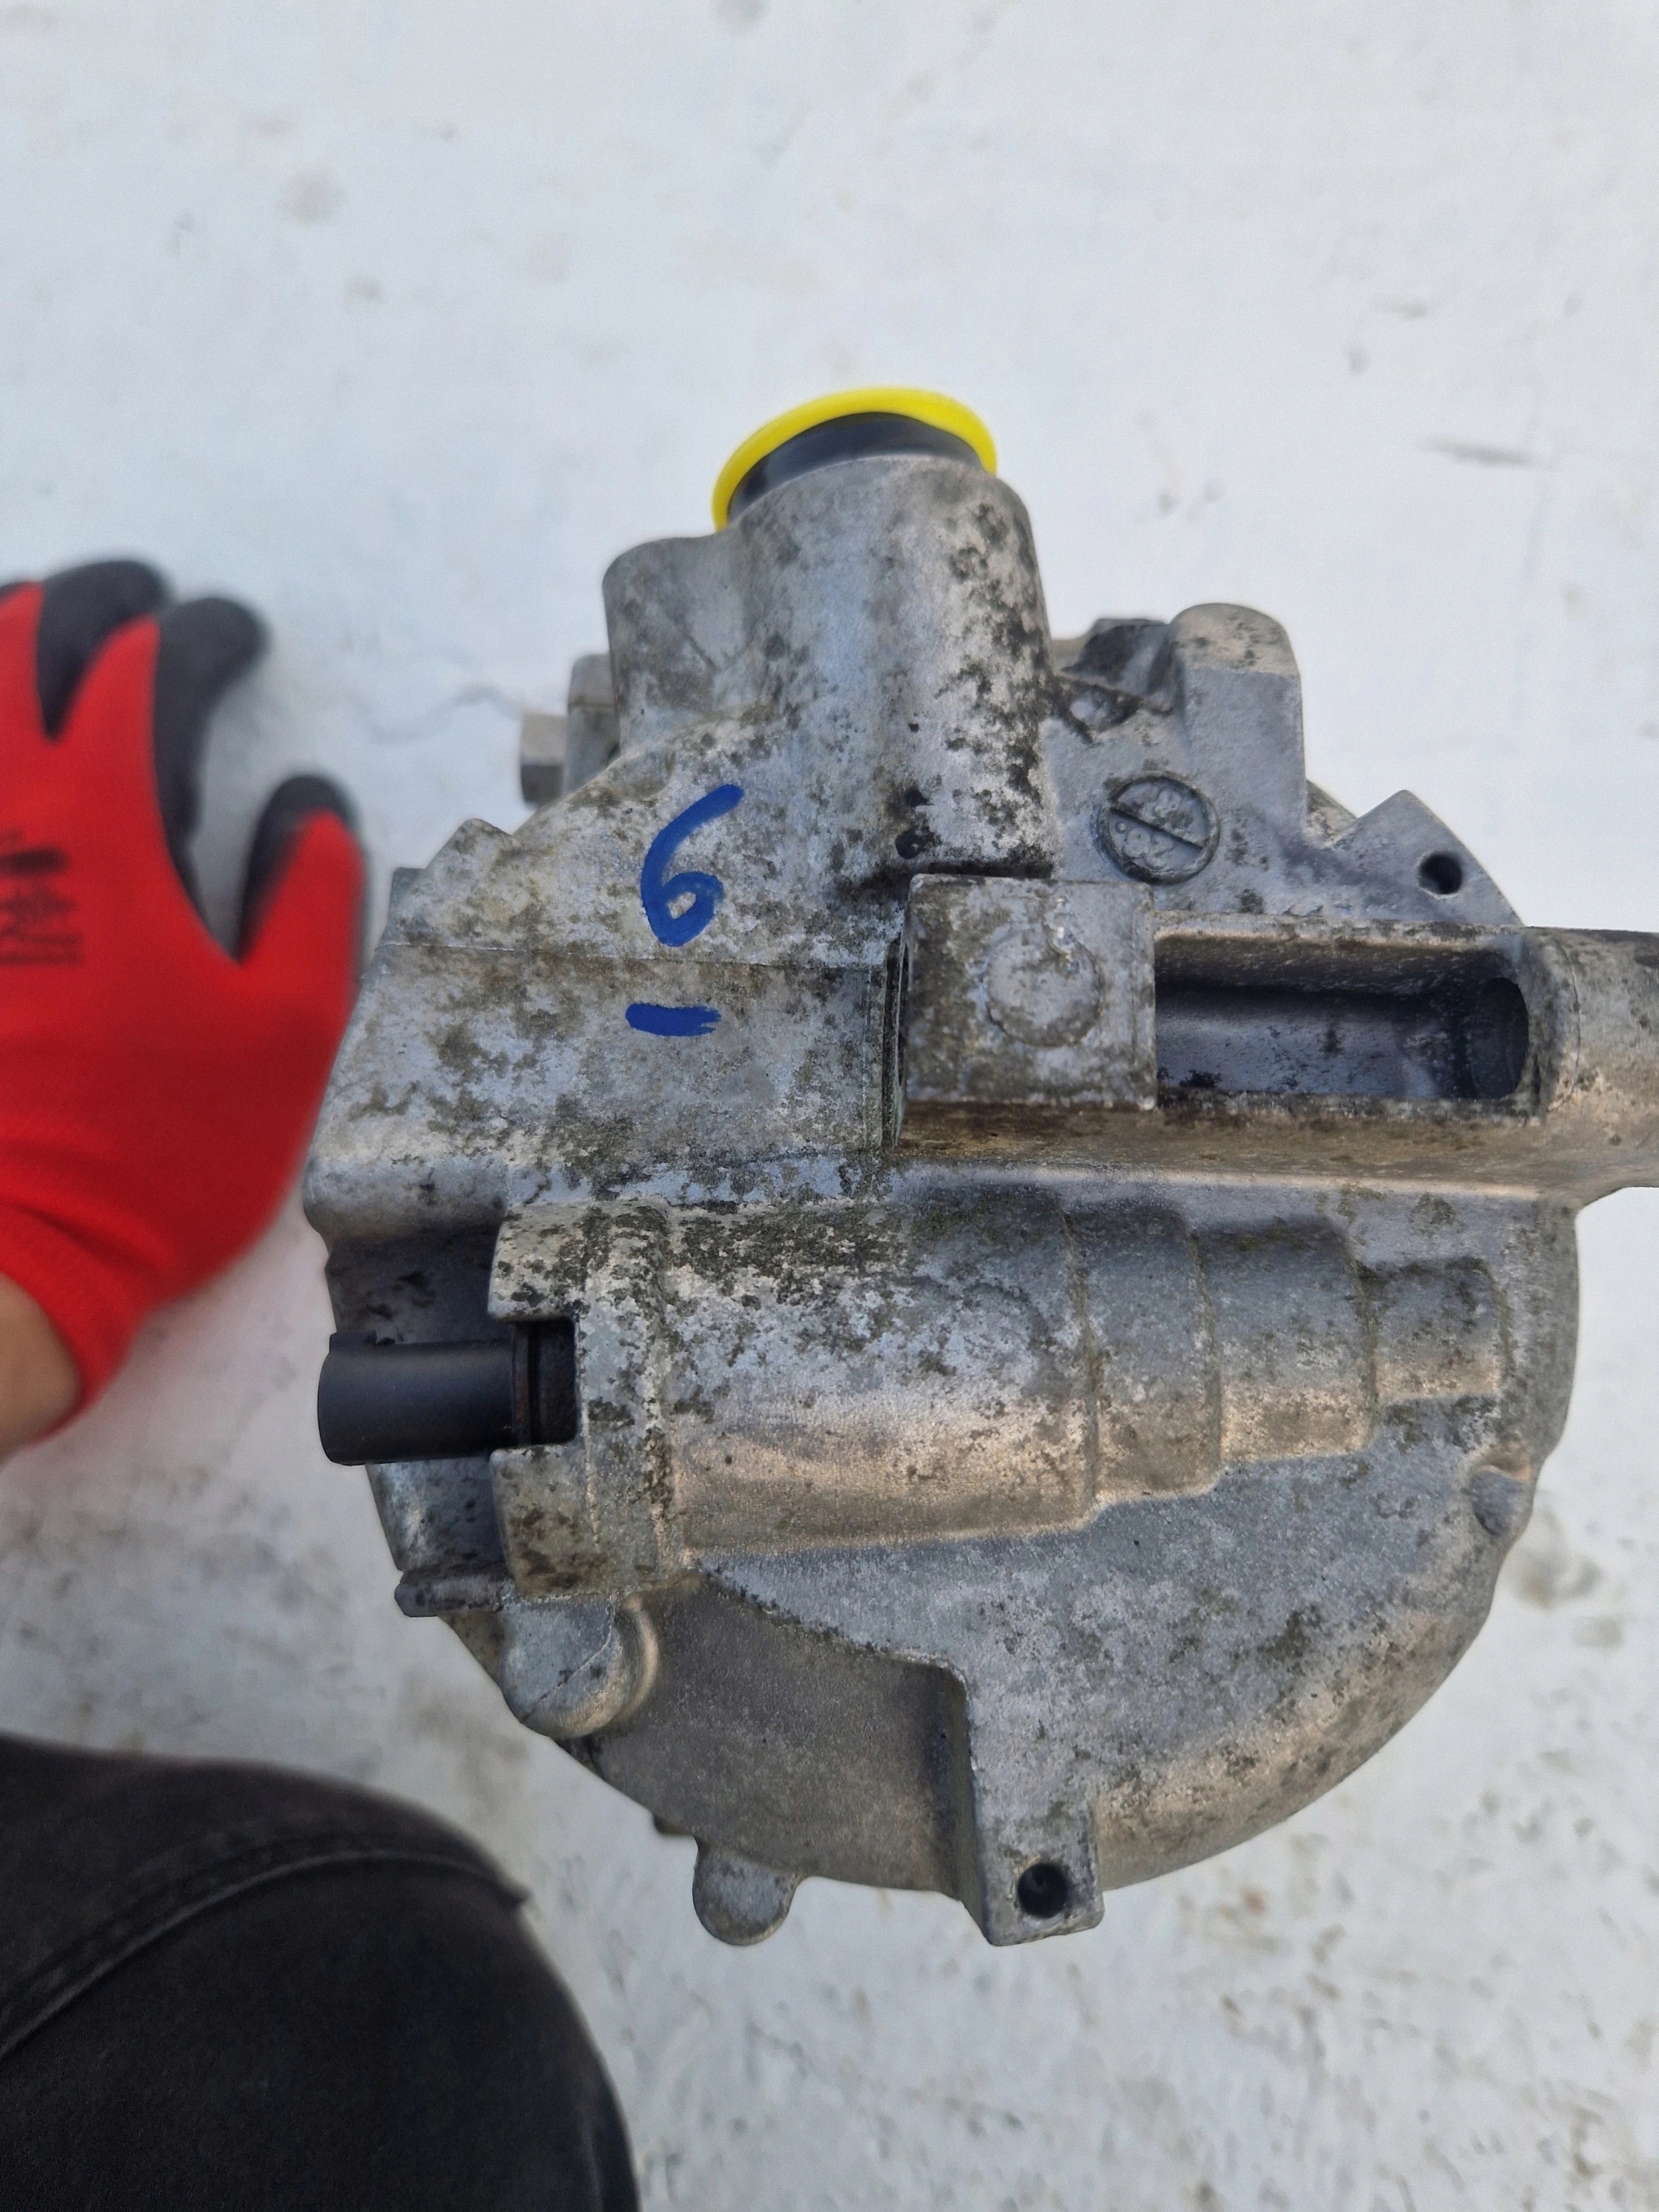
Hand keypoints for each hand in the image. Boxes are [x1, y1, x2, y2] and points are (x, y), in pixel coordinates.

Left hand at [0, 560, 364, 1448]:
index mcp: (103, 826)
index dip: (200, 632)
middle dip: (86, 597)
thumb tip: (308, 807)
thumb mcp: (283, 1033)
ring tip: (34, 628)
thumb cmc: (154, 1149)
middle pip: (19, 641)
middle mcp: (0, 815)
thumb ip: (309, 901)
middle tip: (136, 598)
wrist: (5, 1251)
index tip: (236, 633)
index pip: (146, 670)